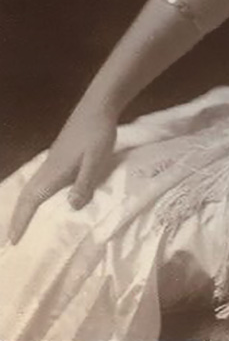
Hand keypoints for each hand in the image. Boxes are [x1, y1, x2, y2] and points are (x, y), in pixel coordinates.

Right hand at [8, 102, 117, 243]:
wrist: (99, 105)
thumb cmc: (98, 133)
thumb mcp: (96, 159)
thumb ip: (84, 182)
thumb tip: (71, 208)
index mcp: (54, 171)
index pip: (31, 200)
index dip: (21, 220)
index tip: (12, 240)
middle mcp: (49, 167)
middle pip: (27, 194)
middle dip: (18, 216)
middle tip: (12, 237)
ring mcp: (53, 159)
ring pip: (33, 186)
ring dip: (25, 205)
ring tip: (24, 222)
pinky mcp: (60, 154)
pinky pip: (41, 180)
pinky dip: (36, 194)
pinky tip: (45, 197)